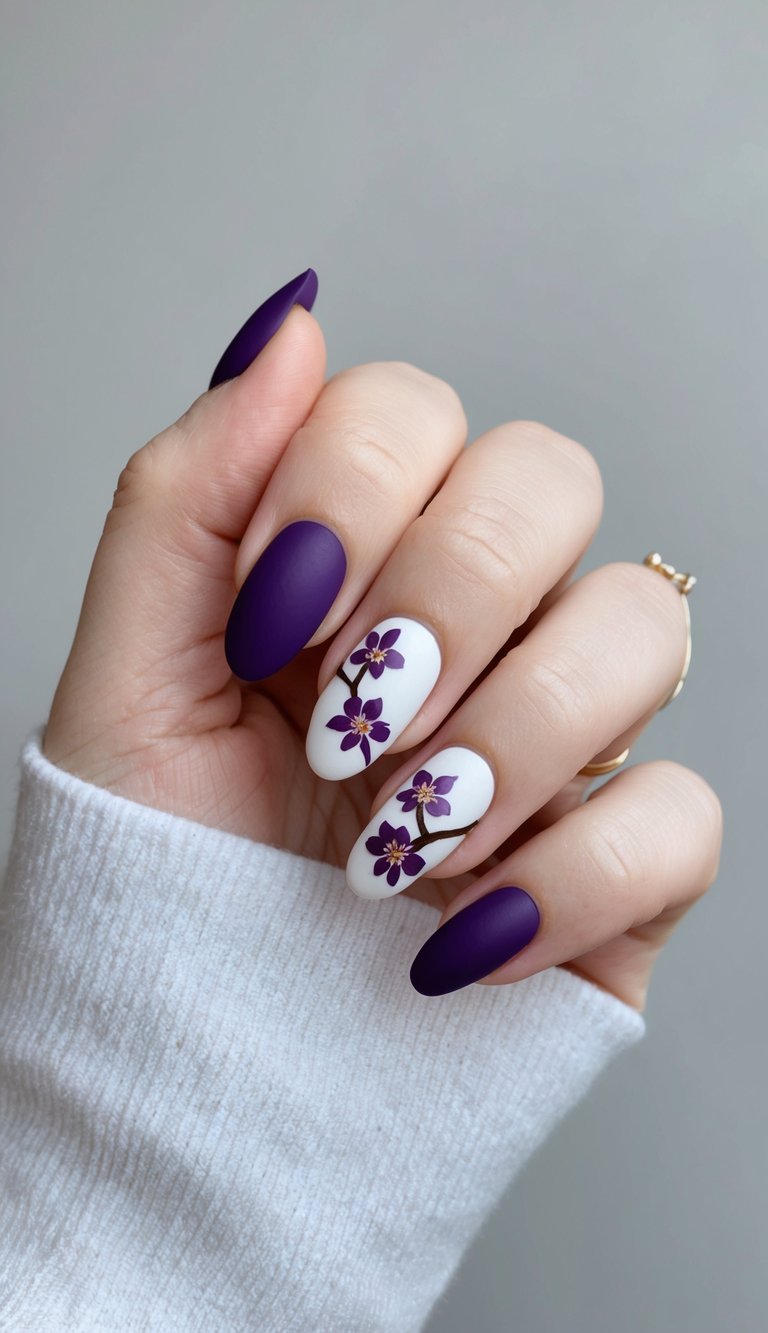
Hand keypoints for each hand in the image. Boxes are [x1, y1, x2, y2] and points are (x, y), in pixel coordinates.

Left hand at [43, 271, 721, 1007]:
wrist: (193, 1064)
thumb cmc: (157, 874)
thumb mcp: (127, 675)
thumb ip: (190, 491)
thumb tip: (293, 324)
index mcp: (353, 560)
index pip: (413, 414)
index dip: (348, 491)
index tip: (268, 618)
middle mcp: (475, 624)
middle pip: (551, 479)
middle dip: (442, 594)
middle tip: (346, 717)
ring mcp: (559, 736)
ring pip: (643, 626)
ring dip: (506, 735)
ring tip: (391, 842)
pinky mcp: (621, 862)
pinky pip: (684, 814)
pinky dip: (566, 876)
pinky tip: (457, 934)